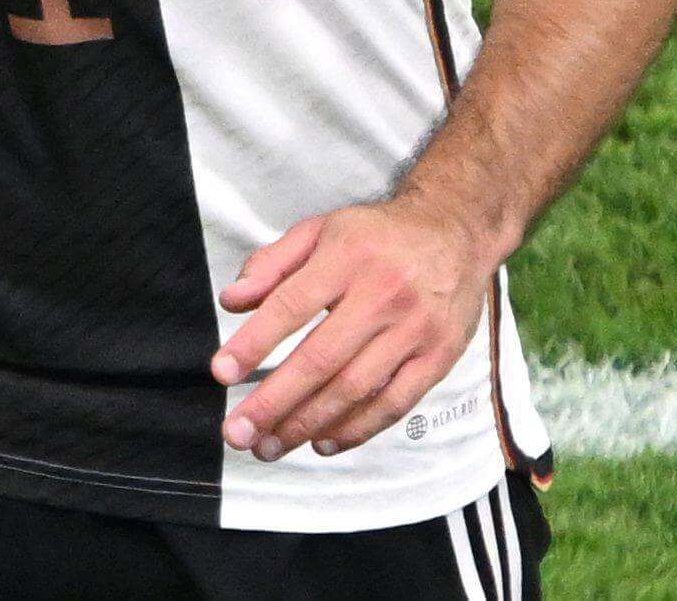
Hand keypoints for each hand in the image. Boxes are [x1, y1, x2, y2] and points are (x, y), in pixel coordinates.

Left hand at [210, 198, 498, 460]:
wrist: (455, 232)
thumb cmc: (374, 236)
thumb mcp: (319, 231)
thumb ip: (271, 264)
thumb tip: (231, 302)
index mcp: (346, 257)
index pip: (290, 306)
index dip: (253, 343)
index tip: (220, 374)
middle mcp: (382, 295)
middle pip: (320, 359)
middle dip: (273, 402)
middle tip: (237, 433)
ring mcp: (415, 330)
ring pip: (355, 388)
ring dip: (308, 424)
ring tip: (270, 446)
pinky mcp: (440, 357)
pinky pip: (395, 403)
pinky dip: (357, 429)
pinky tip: (322, 443)